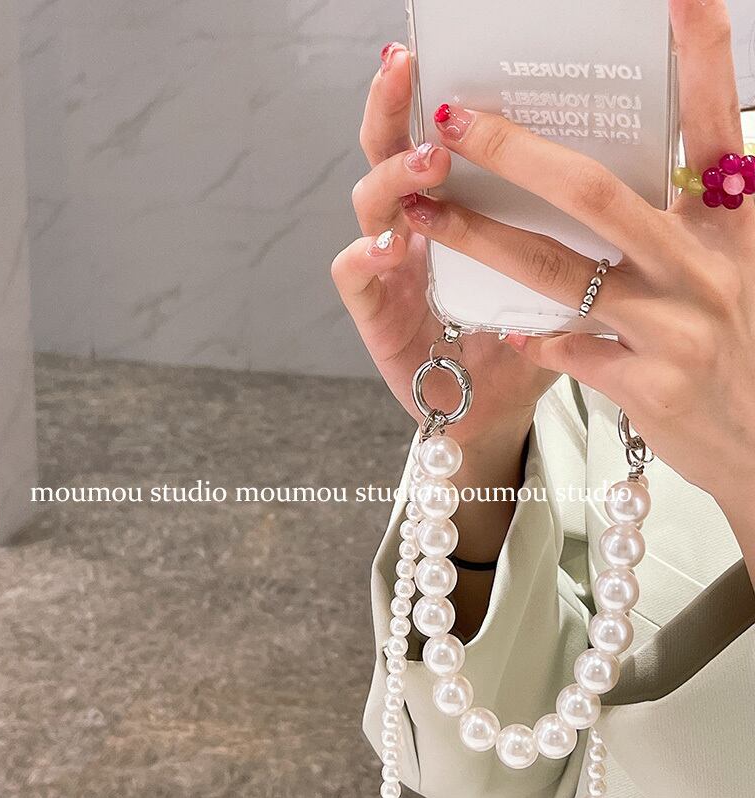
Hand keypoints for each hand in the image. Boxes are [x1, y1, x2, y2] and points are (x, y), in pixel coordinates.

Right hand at [332, 44, 555, 453]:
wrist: (498, 408)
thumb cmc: (526, 337)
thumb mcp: (557, 273)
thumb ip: (569, 228)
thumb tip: (624, 166)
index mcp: (455, 211)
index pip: (435, 138)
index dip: (434, 96)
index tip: (441, 50)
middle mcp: (414, 230)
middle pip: (386, 153)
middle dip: (390, 108)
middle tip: (404, 69)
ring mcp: (388, 269)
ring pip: (367, 206)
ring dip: (393, 178)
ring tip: (429, 168)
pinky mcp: (375, 314)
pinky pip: (354, 276)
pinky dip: (364, 256)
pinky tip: (389, 247)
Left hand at [400, 0, 754, 552]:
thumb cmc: (746, 349)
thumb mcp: (734, 272)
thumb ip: (687, 227)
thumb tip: (633, 177)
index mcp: (733, 230)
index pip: (714, 132)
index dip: (702, 63)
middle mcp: (703, 269)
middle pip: (595, 194)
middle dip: (515, 151)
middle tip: (455, 117)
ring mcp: (674, 328)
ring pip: (557, 270)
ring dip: (481, 238)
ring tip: (425, 212)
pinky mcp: (647, 384)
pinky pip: (565, 350)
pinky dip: (533, 338)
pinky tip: (505, 330)